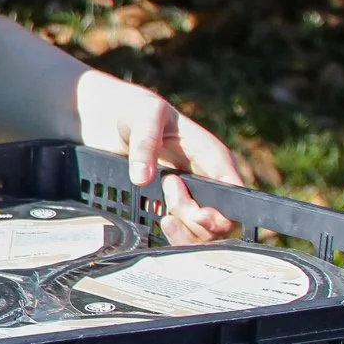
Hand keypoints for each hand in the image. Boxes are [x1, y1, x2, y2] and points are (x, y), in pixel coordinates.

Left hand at [79, 75, 242, 245]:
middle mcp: (207, 179)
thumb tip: (143, 179)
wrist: (109, 118)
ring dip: (184, 230)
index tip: (195, 211)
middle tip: (167, 191)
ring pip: (202, 233)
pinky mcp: (171, 205)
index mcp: (212, 156)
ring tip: (162, 209)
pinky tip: (155, 216)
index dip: (220, 211)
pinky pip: (183, 232)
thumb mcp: (144, 115)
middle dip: (195, 219)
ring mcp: (190, 194)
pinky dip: (172, 234)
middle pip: (221, 221)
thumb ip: (145, 144)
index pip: (234, 193)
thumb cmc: (135, 109)